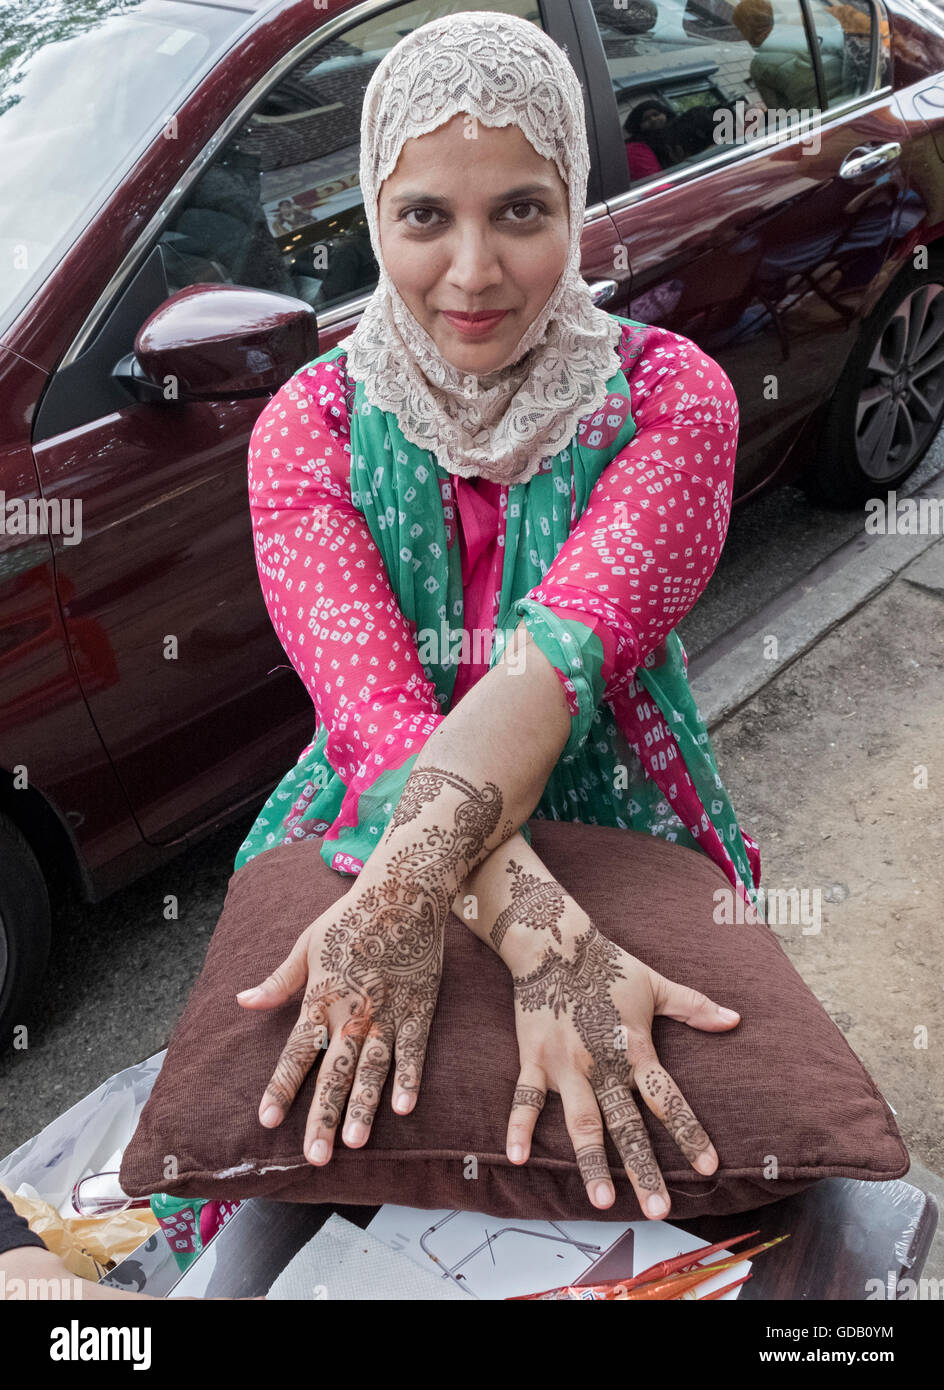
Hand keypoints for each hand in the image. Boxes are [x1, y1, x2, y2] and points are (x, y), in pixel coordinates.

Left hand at [236, 869, 444, 1164]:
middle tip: (314, 1157)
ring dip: (363, 1107)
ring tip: (354, 1144)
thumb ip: (278, 981)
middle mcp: (352, 1012)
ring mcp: (388, 1012)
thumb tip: (241, 1002)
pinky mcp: (419, 1008)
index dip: (281, 1086)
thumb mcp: (306, 944)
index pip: (296, 1052)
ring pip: (372, 1069)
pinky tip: (404, 1108)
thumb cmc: (350, 916)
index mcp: (321, 998)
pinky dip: (409, 1078)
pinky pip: (413, 1050)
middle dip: (322, 1116)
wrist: (402, 891)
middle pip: (334, 1072)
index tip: (265, 1121)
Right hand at [502, 907, 739, 1218]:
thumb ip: (694, 1007)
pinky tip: (518, 1159)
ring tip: (601, 1200)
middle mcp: (602, 1065)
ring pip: (581, 1123)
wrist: (553, 943)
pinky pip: (525, 1100)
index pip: (668, 1099)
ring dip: (591, 1163)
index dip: (690, 1133)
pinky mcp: (534, 1059)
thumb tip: (736, 1020)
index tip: (709, 1166)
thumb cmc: (608, 964)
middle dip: (644, 1168)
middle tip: (658, 1209)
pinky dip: (518, 1129)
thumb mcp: (655, 985)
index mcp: (635, 1049)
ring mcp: (565, 1065)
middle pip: (627, 1125)